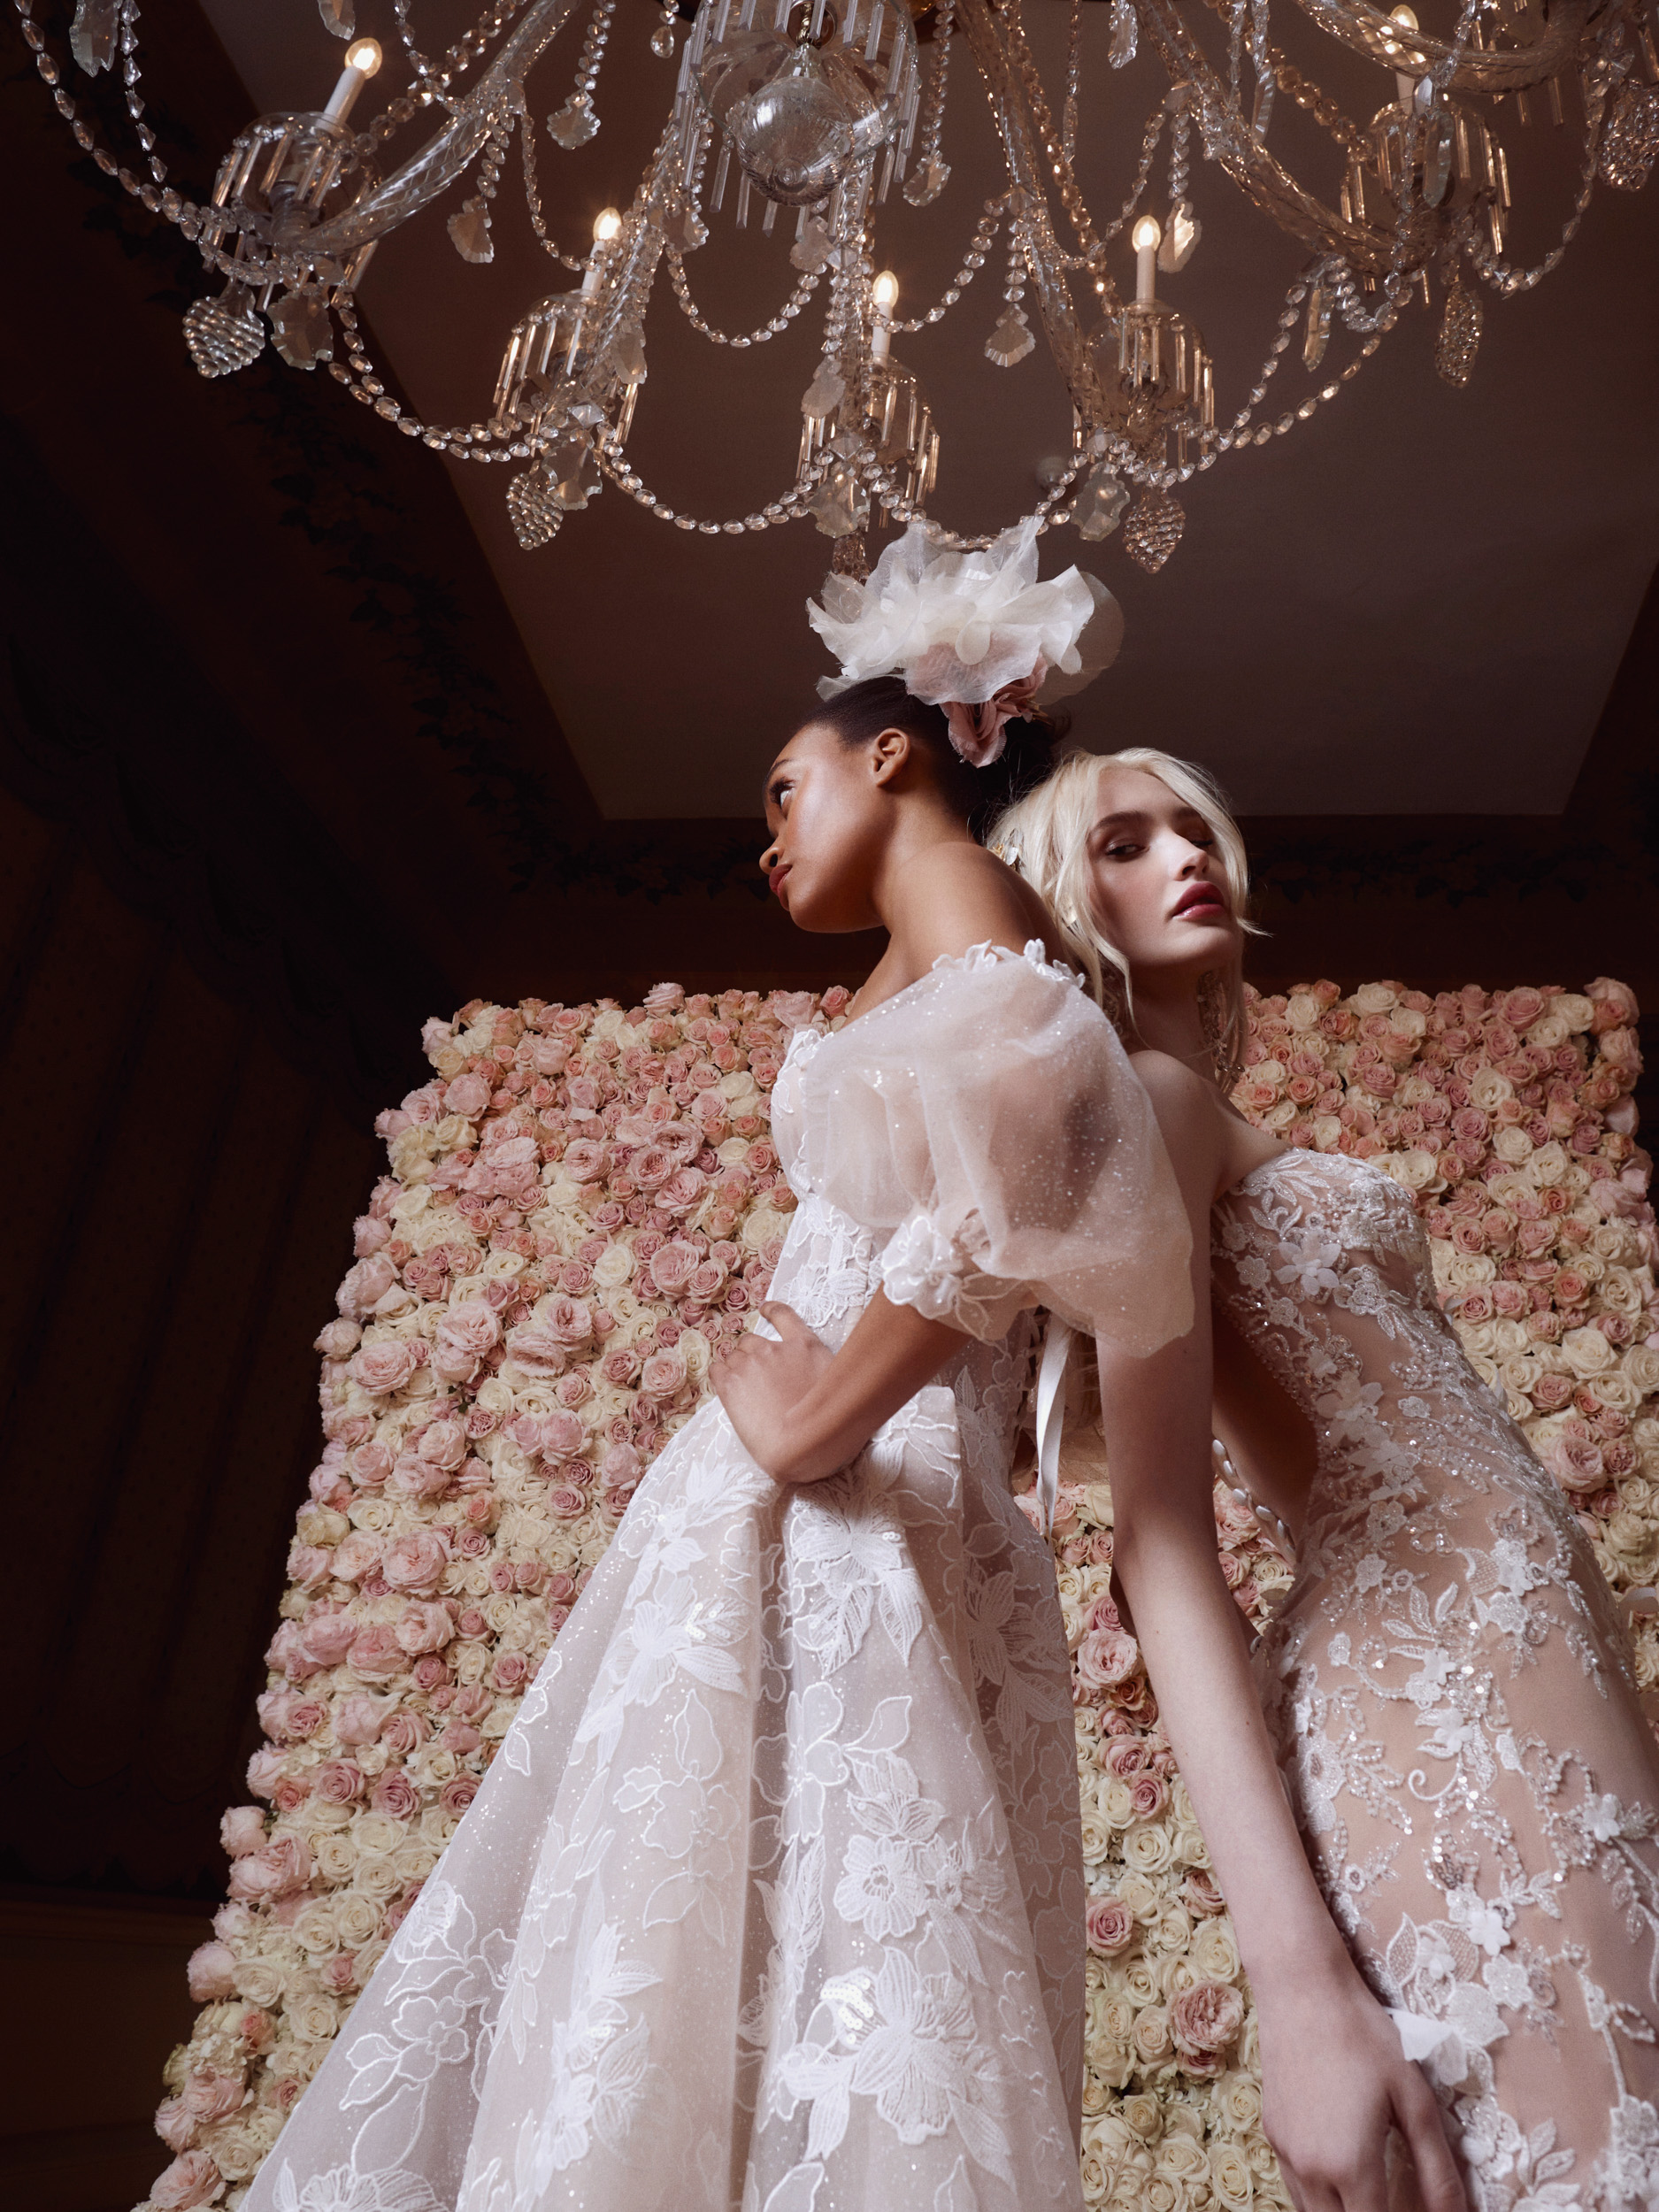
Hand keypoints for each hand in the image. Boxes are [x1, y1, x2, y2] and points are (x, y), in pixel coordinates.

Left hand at [710, 1304, 837, 1483]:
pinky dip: (720, 1374)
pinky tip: (725, 1383)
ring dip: (738, 1368)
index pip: (784, 1315)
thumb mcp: (837, 1384)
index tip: (764, 1309)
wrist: (802, 1444)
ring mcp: (750, 1364)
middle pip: (751, 1341)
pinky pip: (717, 1370)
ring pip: (734, 1356)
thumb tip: (816, 1374)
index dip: (772, 1310)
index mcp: (804, 1346)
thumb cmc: (826, 1422)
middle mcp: (774, 1349)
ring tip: (746, 1391)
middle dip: (753, 1355)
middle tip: (759, 1378)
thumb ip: (824, 1369)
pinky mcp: (730, 1384)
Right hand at [1256, 1967, 1466, 2211]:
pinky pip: (1296, 2187)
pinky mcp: (1272, 2133)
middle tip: (1393, 2203)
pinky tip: (1340, 2175)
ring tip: (1371, 2197)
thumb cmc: (1364, 2037)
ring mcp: (1286, 2152)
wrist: (1302, 1989)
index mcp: (1350, 2167)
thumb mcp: (1414, 2100)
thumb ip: (1437, 2168)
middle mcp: (1311, 2170)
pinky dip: (1319, 2197)